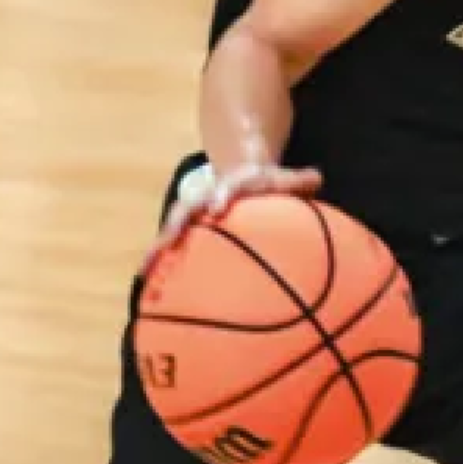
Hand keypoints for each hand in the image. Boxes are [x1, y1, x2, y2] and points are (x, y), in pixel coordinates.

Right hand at [147, 160, 321, 269]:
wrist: (242, 178)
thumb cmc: (265, 185)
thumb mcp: (283, 180)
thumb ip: (298, 180)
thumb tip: (316, 178)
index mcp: (232, 185)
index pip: (227, 187)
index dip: (222, 195)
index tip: (218, 208)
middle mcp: (206, 199)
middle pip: (187, 209)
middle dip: (175, 225)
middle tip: (166, 242)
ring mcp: (193, 215)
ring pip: (172, 230)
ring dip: (158, 249)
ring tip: (146, 271)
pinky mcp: (187, 231)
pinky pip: (172, 247)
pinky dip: (160, 262)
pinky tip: (151, 285)